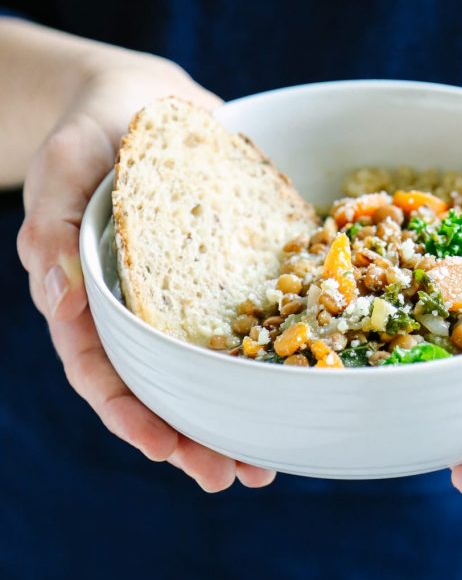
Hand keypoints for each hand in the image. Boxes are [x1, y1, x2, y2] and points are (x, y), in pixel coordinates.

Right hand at [17, 46, 275, 491]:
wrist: (144, 101)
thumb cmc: (92, 130)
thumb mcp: (62, 165)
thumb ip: (51, 225)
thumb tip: (57, 300)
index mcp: (85, 297)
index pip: (99, 369)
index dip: (126, 412)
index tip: (161, 447)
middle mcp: (133, 309)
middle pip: (154, 387)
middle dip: (186, 438)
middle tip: (228, 478)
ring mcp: (177, 300)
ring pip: (199, 371)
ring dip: (226, 419)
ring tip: (263, 466)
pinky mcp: (217, 280)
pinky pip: (239, 326)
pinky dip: (259, 362)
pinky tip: (292, 390)